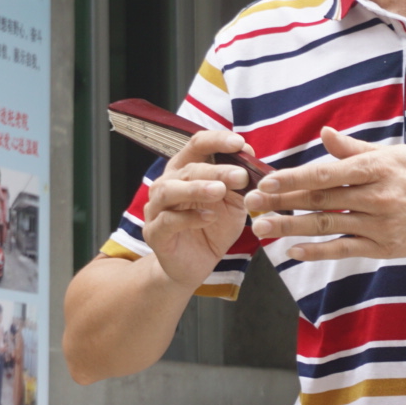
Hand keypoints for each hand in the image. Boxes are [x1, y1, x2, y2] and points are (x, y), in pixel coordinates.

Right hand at [142, 128, 253, 289]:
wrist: (195, 264)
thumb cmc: (213, 227)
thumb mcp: (233, 203)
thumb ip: (240, 183)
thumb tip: (251, 156)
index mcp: (185, 170)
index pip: (197, 145)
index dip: (217, 140)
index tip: (240, 143)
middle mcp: (167, 184)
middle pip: (188, 168)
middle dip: (216, 170)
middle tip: (240, 176)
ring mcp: (156, 208)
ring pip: (170, 190)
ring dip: (196, 188)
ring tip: (220, 191)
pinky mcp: (154, 233)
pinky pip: (167, 220)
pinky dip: (189, 218)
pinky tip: (209, 218)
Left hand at [246, 127, 405, 261]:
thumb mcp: (390, 154)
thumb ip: (353, 149)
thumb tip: (324, 133)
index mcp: (375, 168)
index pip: (326, 173)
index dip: (294, 178)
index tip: (265, 181)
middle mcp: (376, 196)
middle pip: (320, 200)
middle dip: (282, 201)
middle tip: (251, 203)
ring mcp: (379, 224)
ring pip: (327, 226)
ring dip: (291, 227)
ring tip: (262, 227)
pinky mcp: (383, 247)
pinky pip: (344, 250)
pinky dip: (318, 251)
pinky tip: (294, 250)